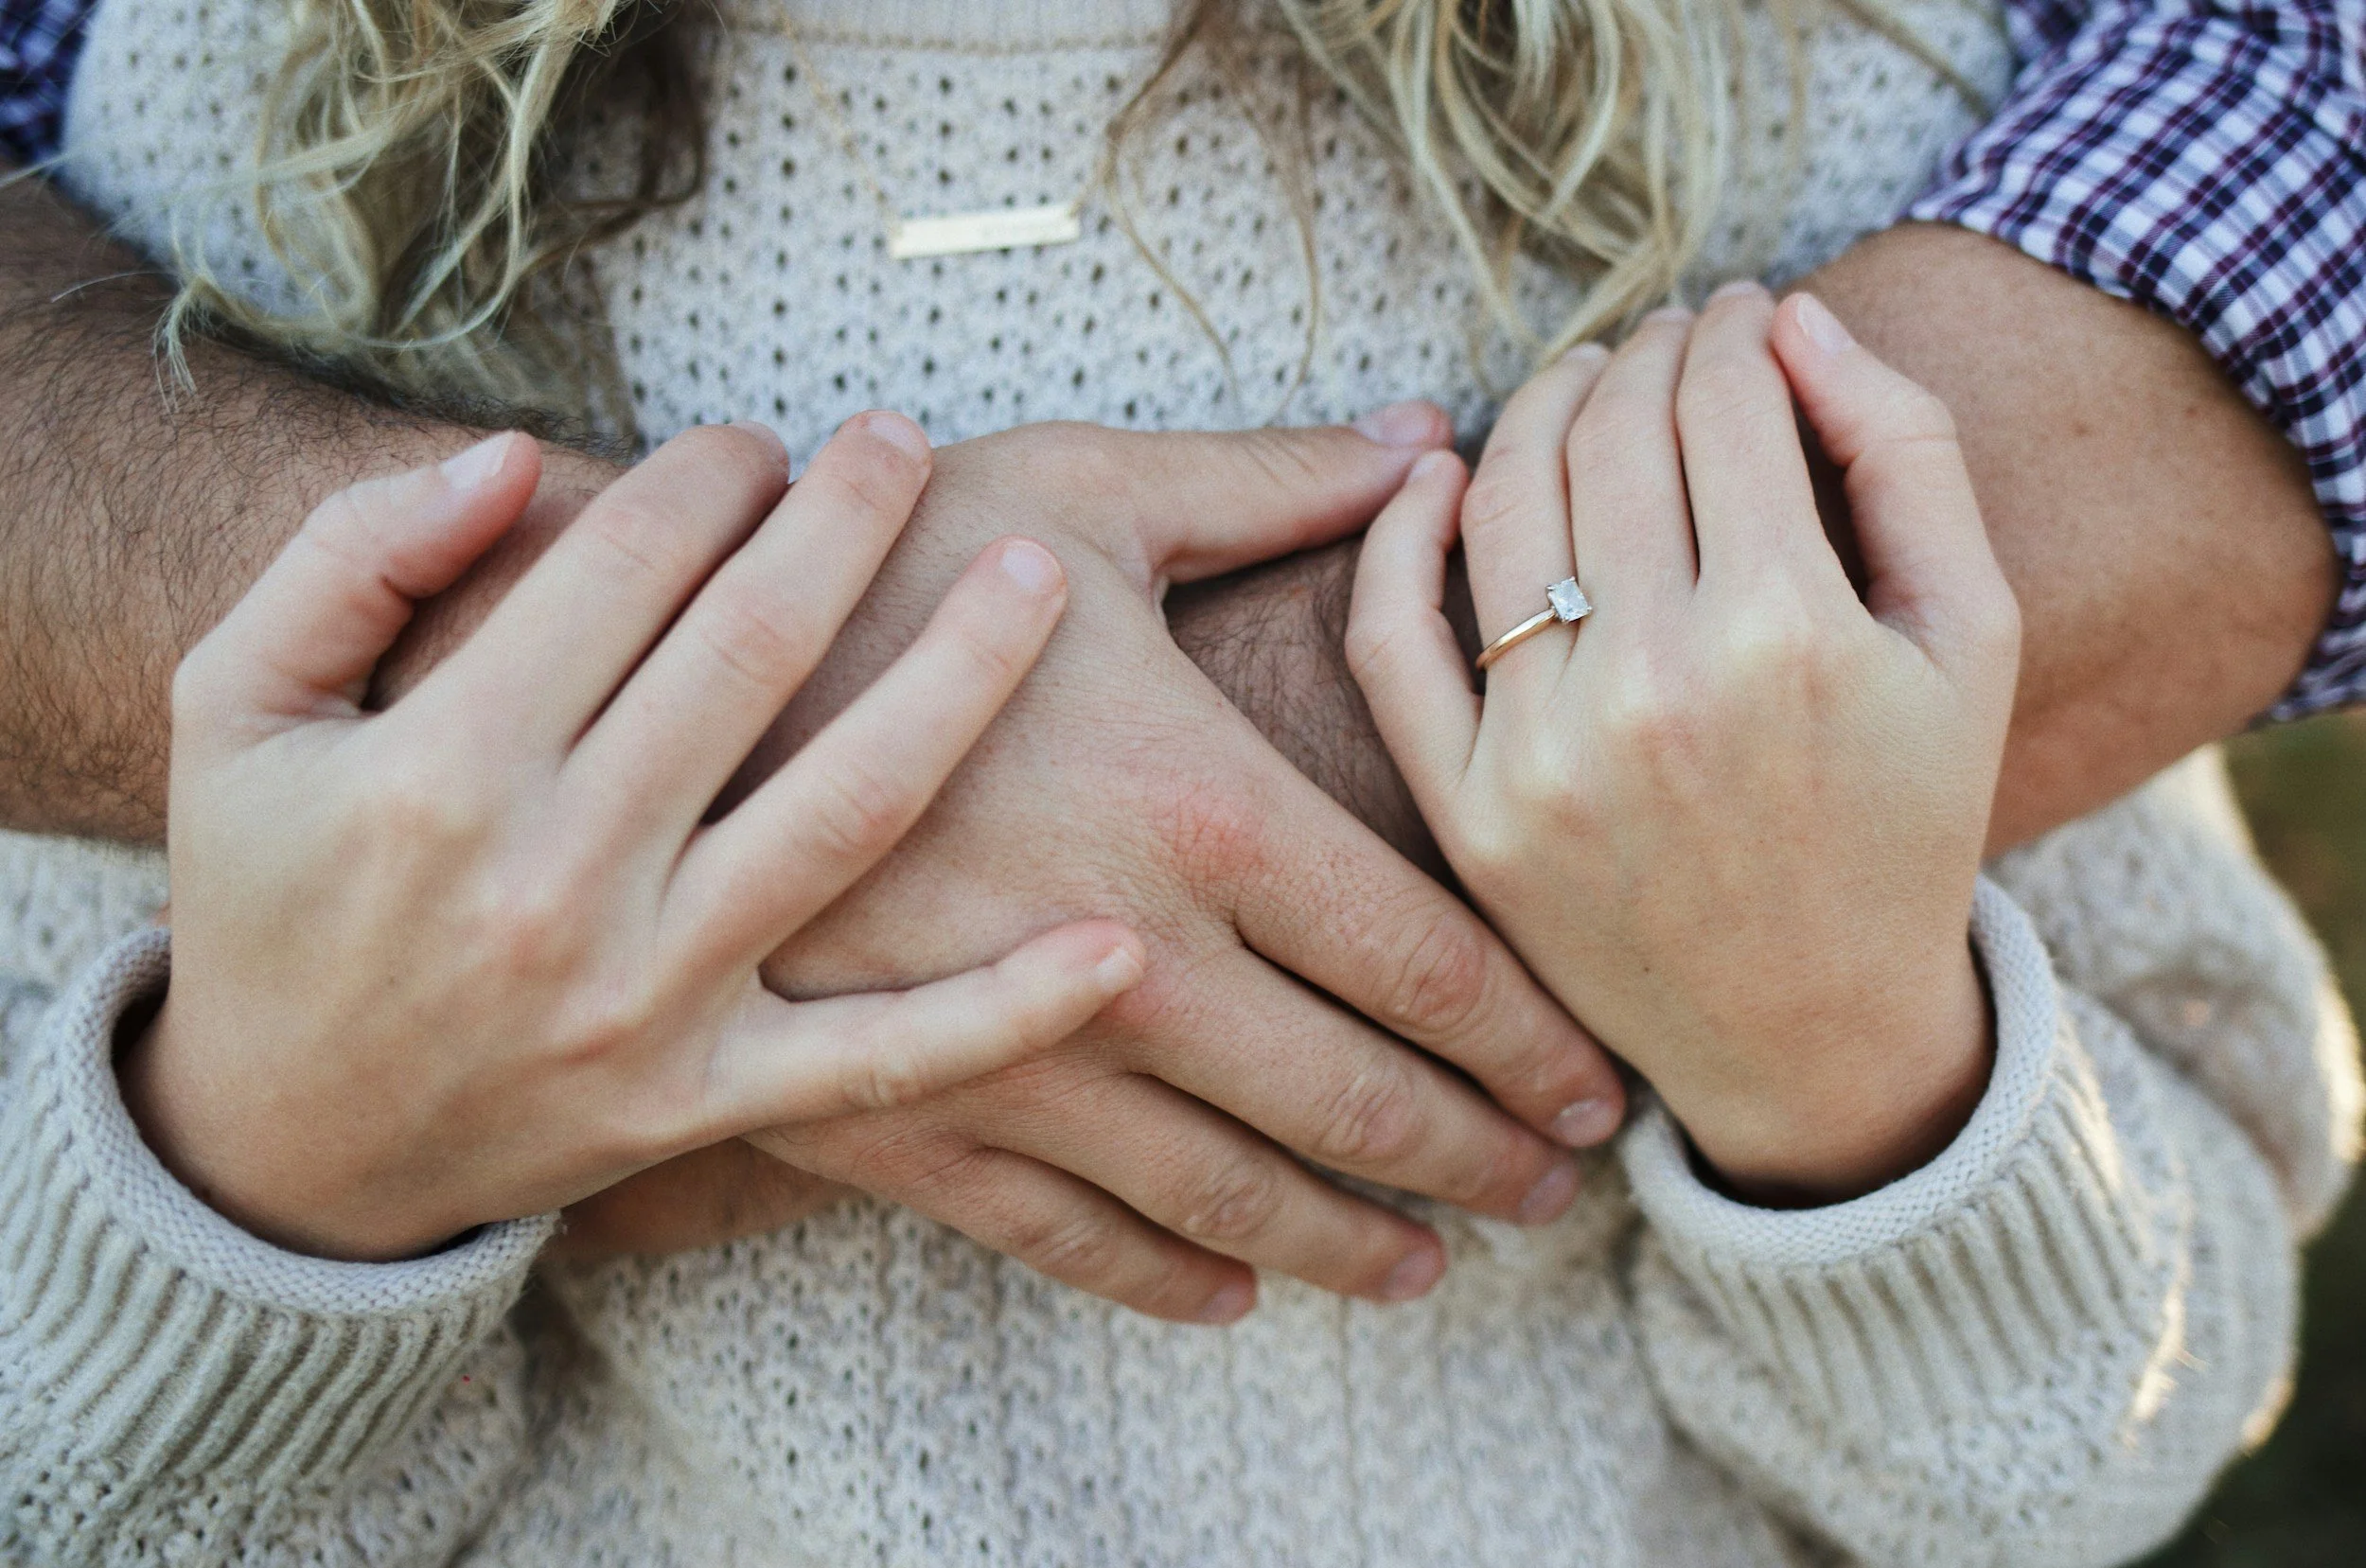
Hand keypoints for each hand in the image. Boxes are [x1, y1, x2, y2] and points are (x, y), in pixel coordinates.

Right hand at [122, 417, 1143, 1260]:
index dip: (705, 475)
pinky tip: (1120, 947)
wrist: (282, 1148)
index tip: (759, 440)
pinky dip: (1008, 1011)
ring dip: (959, 679)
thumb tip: (514, 457)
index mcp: (443, 768)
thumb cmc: (271, 896)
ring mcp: (648, 998)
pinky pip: (885, 1062)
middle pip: (752, 657)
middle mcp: (555, 879)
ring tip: (1039, 575)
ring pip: (850, 815)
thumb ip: (349, 557)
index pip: (622, 569)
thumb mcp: (232, 704)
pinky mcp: (709, 1100)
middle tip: (905, 440)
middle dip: (843, 522)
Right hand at [595, 416, 1629, 1322]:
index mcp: (1201, 808)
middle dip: (1475, 1159)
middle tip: (1554, 1197)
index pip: (1427, 966)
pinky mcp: (899, 1113)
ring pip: (1229, 1196)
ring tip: (1429, 1269)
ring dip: (1349, 1244)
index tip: (1596, 1086)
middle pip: (1354, 1102)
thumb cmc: (874, 565)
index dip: (1529, 1042)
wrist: (634, 685)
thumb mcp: (1076, 490)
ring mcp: (1013, 1053)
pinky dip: (1162, 1275)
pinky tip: (1234, 1291)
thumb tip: (1431, 439)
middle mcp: (1132, 958)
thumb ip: (1270, 483)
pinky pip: (1061, 1234)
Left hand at [1349, 286, 2020, 1203]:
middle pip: (1611, 435)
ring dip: (1537, 409)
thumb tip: (1794, 318)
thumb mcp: (1972, 635)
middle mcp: (1653, 686)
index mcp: (1790, 631)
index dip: (1732, 329)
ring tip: (1581, 386)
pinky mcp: (1468, 813)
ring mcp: (1544, 755)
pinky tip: (1433, 473)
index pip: (1723, 402)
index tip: (1742, 314)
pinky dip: (1396, 534)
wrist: (1815, 1030)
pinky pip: (1392, 637)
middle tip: (1666, 341)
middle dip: (1644, 353)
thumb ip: (1906, 451)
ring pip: (1501, 504)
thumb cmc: (1906, 820)